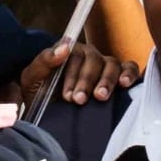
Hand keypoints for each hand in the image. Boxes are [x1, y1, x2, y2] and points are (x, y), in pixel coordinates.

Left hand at [17, 38, 135, 106]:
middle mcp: (88, 55)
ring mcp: (104, 65)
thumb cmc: (39, 93)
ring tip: (101, 97)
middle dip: (86, 82)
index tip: (68, 96)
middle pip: (94, 61)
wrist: (47, 112)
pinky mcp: (118, 76)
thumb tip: (64, 48)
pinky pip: (129, 68)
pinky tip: (125, 84)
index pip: (75, 56)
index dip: (73, 75)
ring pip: (112, 65)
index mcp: (68, 52)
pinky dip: (130, 73)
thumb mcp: (31, 78)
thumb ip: (44, 61)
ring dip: (107, 81)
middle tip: (79, 100)